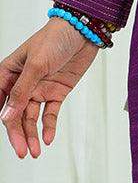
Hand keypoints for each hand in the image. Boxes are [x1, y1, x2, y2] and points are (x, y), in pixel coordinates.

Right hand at [0, 18, 99, 157]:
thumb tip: (7, 115)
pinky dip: (49, 126)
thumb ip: (22, 91)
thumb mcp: (36, 64)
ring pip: (32, 117)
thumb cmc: (55, 38)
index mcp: (9, 73)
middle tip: (23, 152)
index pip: (2, 102)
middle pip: (16, 114)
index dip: (5, 121)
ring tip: (35, 151)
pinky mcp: (56, 91)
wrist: (84, 30)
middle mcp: (22, 83)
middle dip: (19, 134)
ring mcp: (39, 88)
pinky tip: (48, 137)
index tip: (10, 140)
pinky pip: (49, 113)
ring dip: (33, 134)